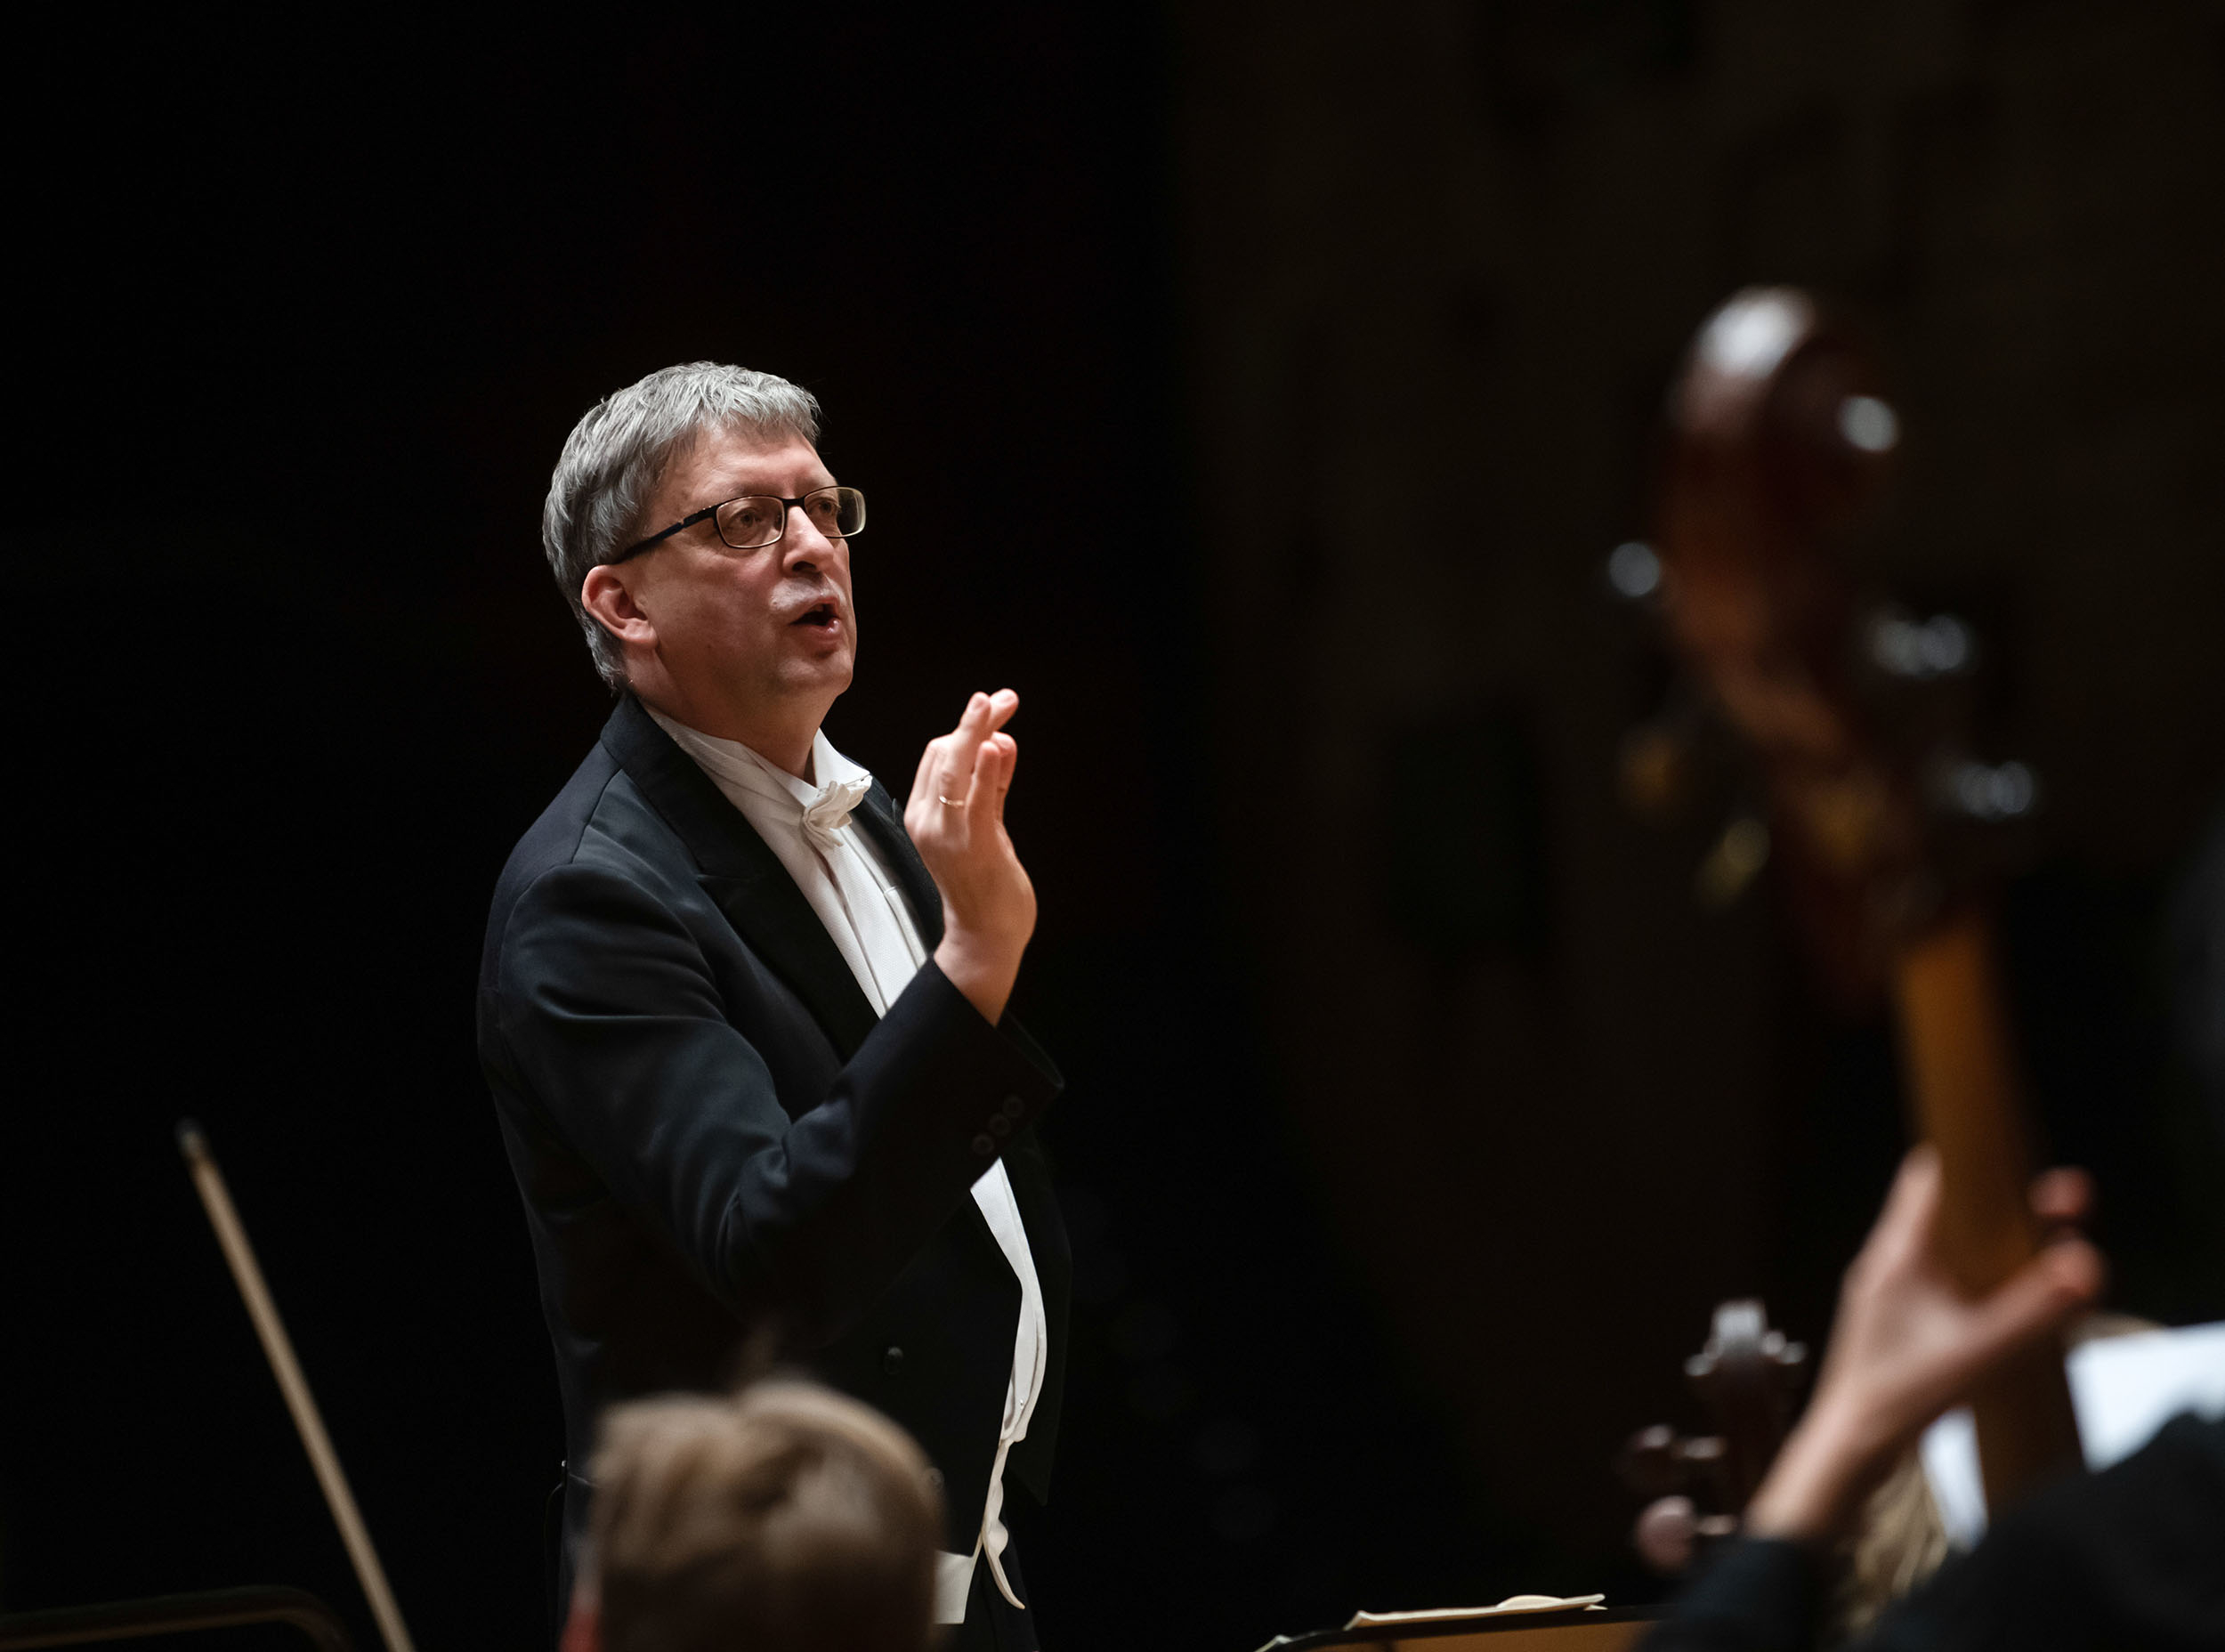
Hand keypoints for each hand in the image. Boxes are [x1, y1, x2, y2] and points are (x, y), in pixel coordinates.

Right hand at [905, 690, 1035, 1022]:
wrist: (985, 936)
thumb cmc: (984, 883)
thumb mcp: (986, 826)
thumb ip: (991, 786)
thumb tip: (1001, 742)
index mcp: (923, 814)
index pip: (938, 756)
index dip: (966, 727)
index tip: (994, 706)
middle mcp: (928, 821)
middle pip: (945, 754)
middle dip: (975, 721)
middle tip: (1004, 698)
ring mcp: (948, 833)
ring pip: (956, 768)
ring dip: (978, 730)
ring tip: (998, 703)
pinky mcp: (973, 845)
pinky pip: (977, 799)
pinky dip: (985, 770)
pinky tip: (996, 745)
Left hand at [1744, 1147, 2102, 1543]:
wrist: (1850, 1446)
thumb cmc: (1898, 1395)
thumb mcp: (1977, 1351)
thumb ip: (2033, 1309)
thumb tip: (2085, 1264)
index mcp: (1899, 1253)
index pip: (1931, 1177)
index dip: (1974, 1159)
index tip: (2017, 1154)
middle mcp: (1890, 1263)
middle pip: (1949, 1210)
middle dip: (2004, 1206)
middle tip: (2061, 1207)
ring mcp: (1892, 1291)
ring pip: (1948, 1247)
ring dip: (1994, 1244)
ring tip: (2046, 1249)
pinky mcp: (1900, 1320)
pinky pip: (1944, 1280)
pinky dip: (1979, 1277)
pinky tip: (2009, 1298)